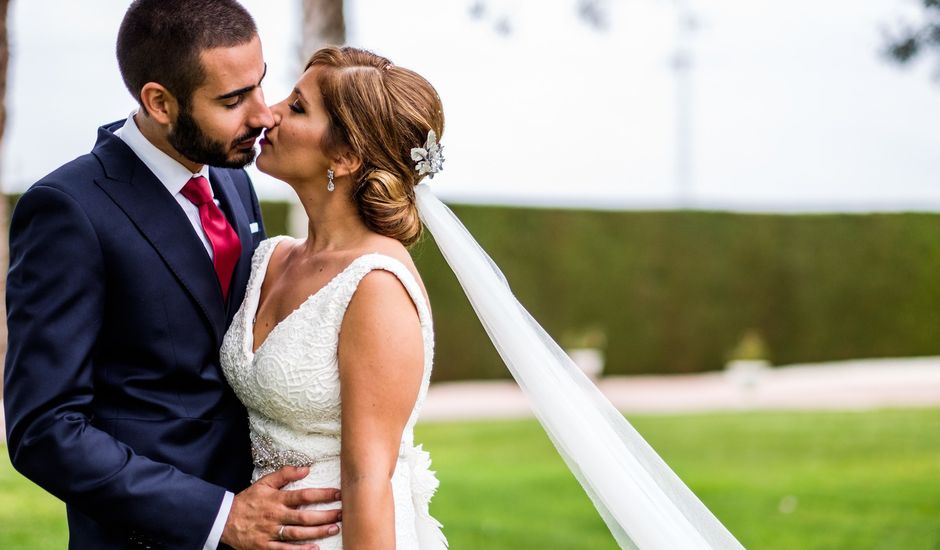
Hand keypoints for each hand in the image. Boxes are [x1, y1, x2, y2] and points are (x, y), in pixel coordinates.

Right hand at [221, 466, 341, 549]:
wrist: (223, 519)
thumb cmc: (248, 500)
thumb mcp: (264, 483)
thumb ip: (284, 474)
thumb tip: (306, 469)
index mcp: (276, 498)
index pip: (303, 495)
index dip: (322, 494)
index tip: (338, 494)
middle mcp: (275, 515)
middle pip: (304, 516)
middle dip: (325, 515)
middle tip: (341, 514)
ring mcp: (270, 532)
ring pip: (298, 533)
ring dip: (317, 532)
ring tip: (334, 529)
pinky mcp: (265, 546)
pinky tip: (315, 548)